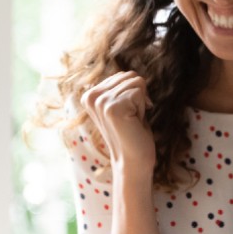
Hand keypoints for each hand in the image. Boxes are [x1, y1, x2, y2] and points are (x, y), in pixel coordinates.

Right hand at [81, 71, 156, 186]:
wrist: (133, 160)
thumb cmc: (133, 132)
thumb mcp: (122, 105)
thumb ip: (119, 88)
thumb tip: (130, 73)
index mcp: (89, 94)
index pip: (124, 75)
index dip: (134, 93)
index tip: (128, 113)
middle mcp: (91, 96)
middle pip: (130, 75)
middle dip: (139, 96)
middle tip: (131, 118)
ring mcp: (100, 101)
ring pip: (136, 81)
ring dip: (141, 103)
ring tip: (131, 121)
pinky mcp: (112, 107)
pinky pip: (140, 90)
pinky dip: (143, 107)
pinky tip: (134, 123)